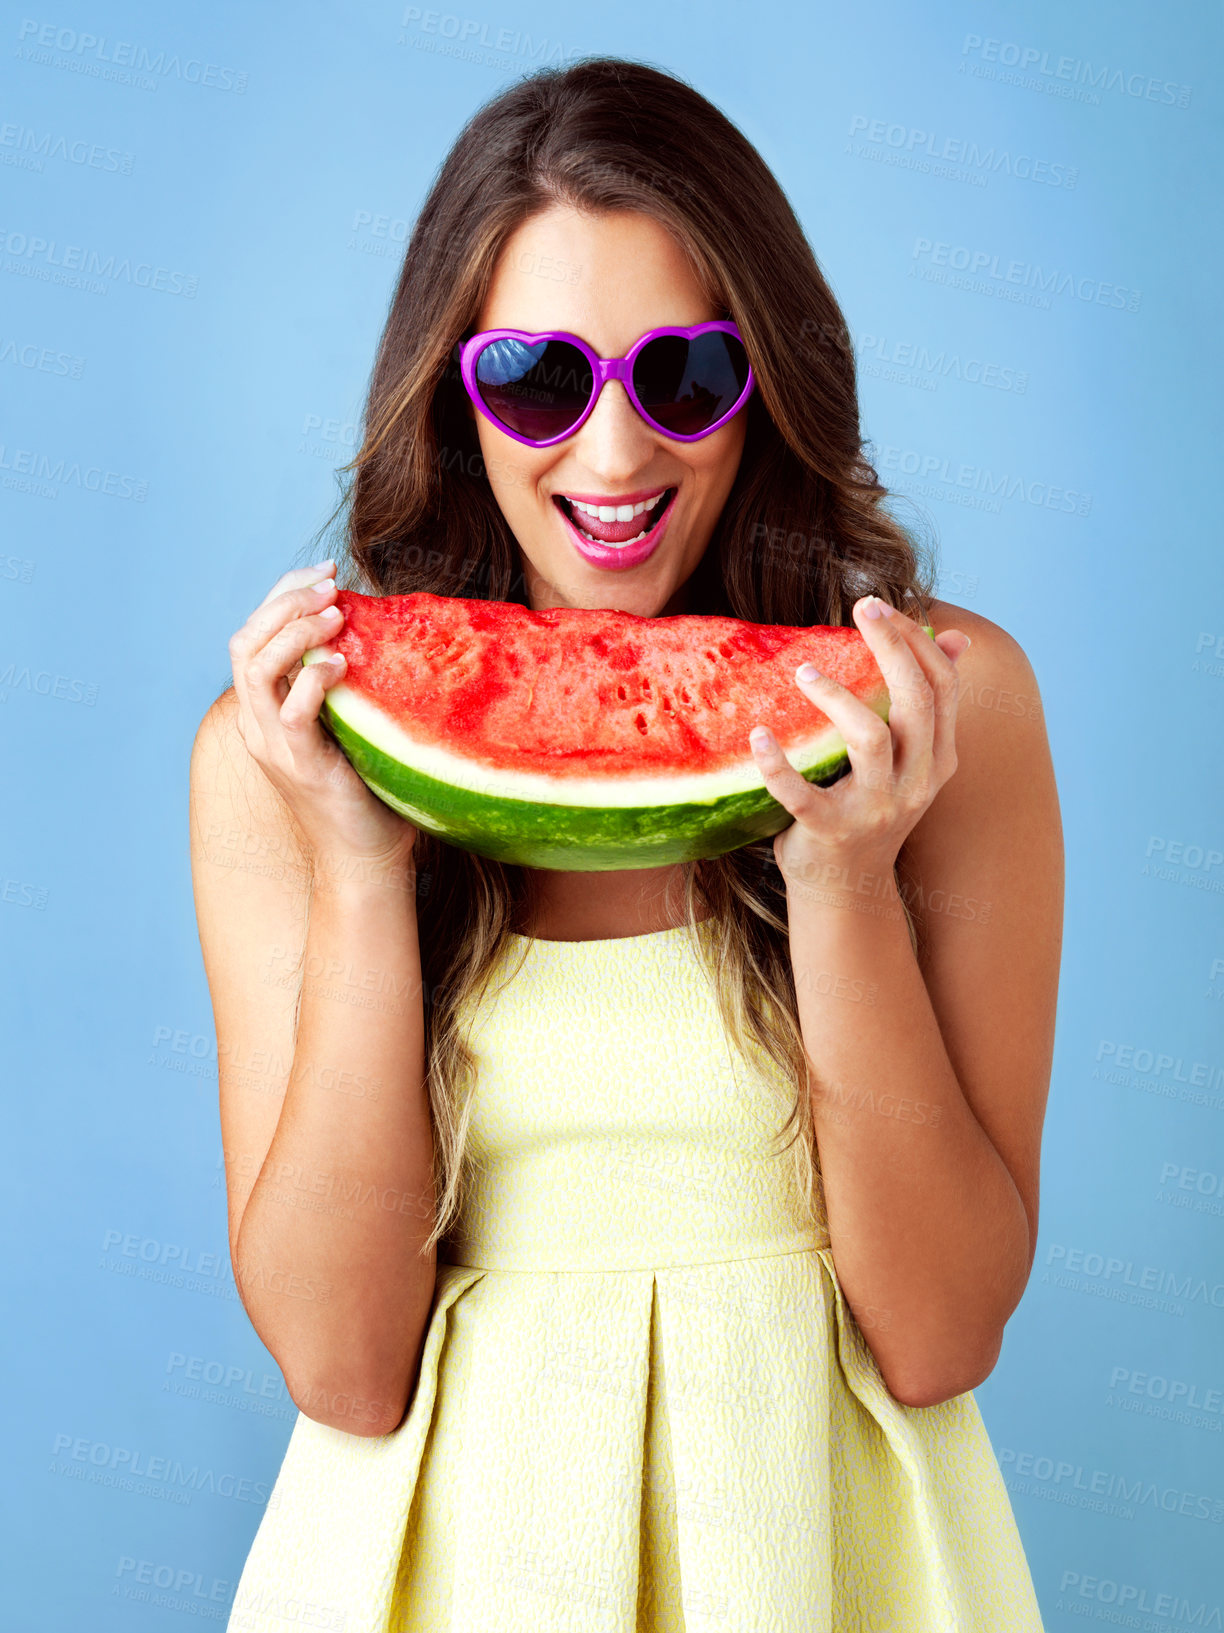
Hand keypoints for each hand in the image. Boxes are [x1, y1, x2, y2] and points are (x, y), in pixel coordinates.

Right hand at [228, 561, 417, 870]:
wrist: (366, 859)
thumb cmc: (367, 791)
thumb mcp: (349, 725)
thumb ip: (344, 685)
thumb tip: (375, 629)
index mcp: (264, 712)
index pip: (252, 636)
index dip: (281, 595)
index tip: (325, 572)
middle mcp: (258, 726)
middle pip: (244, 642)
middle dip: (284, 601)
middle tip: (330, 584)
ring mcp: (274, 747)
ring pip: (256, 668)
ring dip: (295, 629)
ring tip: (336, 613)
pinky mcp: (300, 766)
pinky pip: (292, 712)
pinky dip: (311, 677)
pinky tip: (341, 663)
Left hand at [747, 596, 969, 890]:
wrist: (844, 891)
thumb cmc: (867, 809)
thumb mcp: (906, 760)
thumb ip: (926, 704)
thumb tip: (955, 638)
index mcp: (937, 759)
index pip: (942, 686)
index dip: (916, 639)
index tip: (880, 605)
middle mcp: (915, 782)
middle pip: (915, 701)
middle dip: (892, 646)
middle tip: (860, 607)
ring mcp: (875, 809)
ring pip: (870, 739)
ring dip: (838, 698)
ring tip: (804, 672)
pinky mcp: (829, 830)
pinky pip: (801, 793)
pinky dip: (778, 764)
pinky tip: (760, 735)